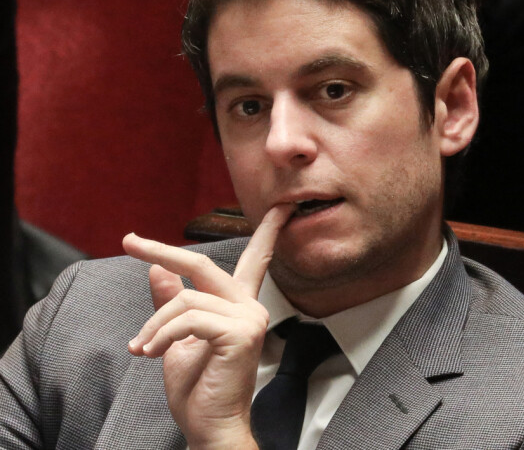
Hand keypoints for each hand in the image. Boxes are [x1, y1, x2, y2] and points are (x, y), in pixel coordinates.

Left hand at [124, 204, 293, 448]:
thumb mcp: (175, 338)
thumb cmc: (198, 388)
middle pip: (202, 265)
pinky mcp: (239, 333)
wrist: (210, 428)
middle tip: (130, 242)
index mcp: (239, 304)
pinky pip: (189, 319)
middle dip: (162, 251)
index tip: (281, 207)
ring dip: (154, 325)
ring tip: (142, 348)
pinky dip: (161, 335)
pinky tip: (151, 353)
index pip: (256, 259)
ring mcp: (248, 318)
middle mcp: (249, 306)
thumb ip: (171, 303)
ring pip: (186, 300)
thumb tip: (158, 270)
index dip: (269, 231)